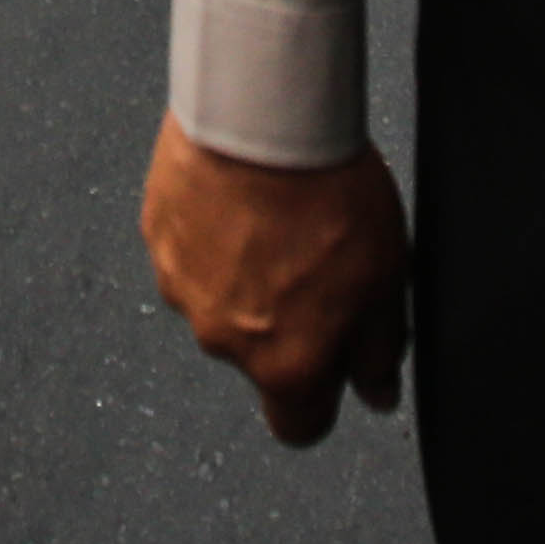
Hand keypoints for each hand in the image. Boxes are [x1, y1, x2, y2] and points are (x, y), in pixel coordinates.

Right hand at [142, 118, 409, 446]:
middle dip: (286, 322)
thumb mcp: (385, 279)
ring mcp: (182, 287)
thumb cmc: (326, 194)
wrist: (262, 117)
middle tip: (316, 260)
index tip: (336, 366)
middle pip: (260, 356)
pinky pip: (190, 251)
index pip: (298, 426)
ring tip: (278, 217)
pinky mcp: (158, 236)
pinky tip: (244, 194)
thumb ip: (377, 349)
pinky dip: (215, 234)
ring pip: (222, 301)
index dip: (321, 400)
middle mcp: (223, 339)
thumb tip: (377, 393)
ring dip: (246, 275)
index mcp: (284, 363)